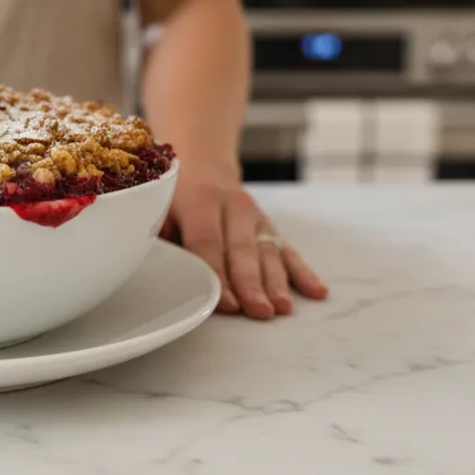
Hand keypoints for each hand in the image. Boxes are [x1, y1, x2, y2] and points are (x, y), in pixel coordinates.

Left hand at [162, 169, 327, 319]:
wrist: (200, 163)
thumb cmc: (172, 195)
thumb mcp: (158, 207)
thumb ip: (160, 236)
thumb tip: (158, 270)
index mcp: (199, 200)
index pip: (208, 241)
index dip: (217, 274)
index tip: (227, 303)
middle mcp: (232, 205)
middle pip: (242, 249)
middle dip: (251, 284)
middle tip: (258, 312)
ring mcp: (255, 216)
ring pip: (268, 251)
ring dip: (276, 282)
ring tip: (282, 308)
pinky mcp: (268, 226)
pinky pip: (287, 250)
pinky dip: (302, 272)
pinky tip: (316, 291)